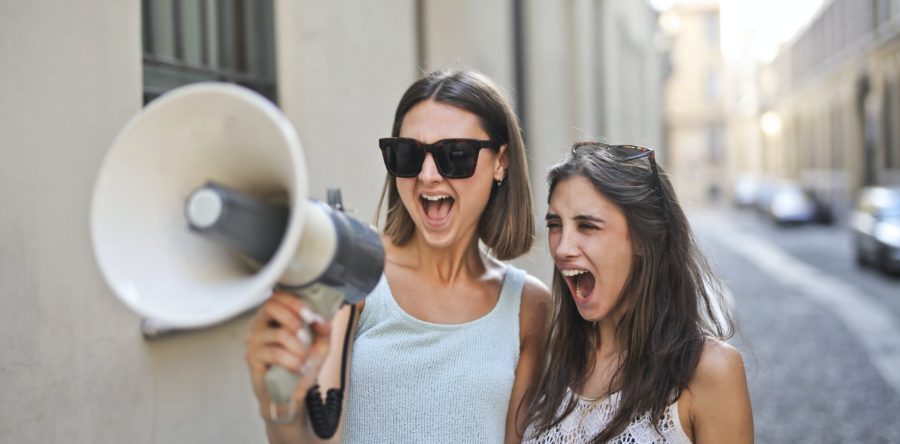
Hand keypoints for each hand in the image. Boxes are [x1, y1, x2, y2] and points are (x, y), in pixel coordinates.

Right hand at [245, 290, 331, 418]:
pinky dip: (292, 362)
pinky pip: (275, 354)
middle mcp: (260, 324)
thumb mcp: (320, 343)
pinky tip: (299, 368)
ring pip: (278, 334)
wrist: (291, 394)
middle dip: (294, 319)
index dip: (295, 302)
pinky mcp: (253, 358)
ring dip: (298, 347)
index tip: (311, 315)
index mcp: (274, 316)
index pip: (278, 296)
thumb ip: (324, 328)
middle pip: (270, 306)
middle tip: (306, 336)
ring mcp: (254, 340)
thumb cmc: (302, 364)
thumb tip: (322, 318)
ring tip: (305, 358)